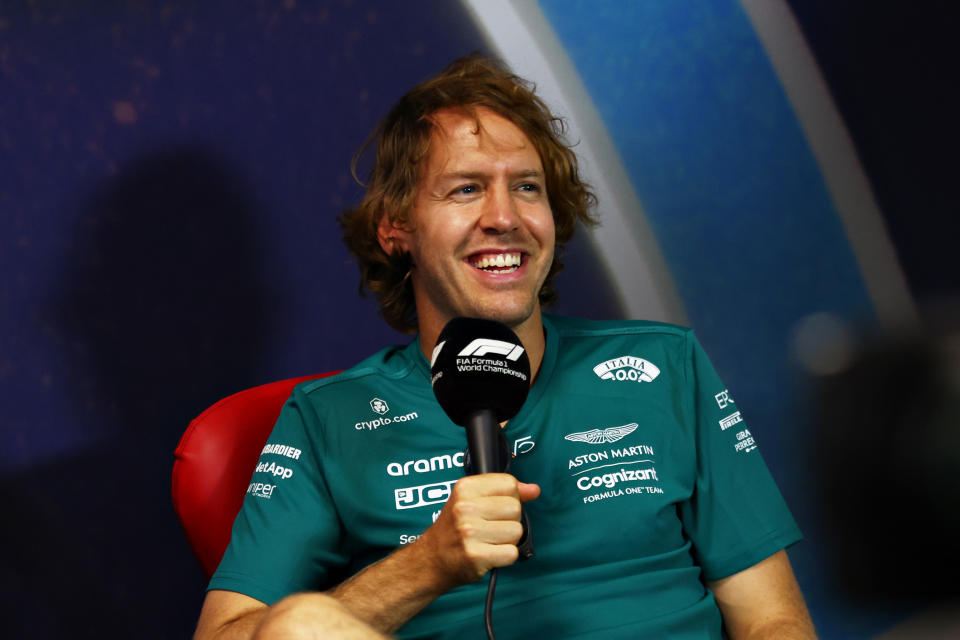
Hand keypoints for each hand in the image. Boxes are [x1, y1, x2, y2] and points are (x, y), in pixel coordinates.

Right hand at [415, 473, 539, 588]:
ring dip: (508, 540)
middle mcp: (465, 507)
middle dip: (509, 520)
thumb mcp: (472, 499)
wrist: (432, 559)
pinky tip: (490, 554)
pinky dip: (505, 556)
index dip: (509, 497)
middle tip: (491, 527)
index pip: (509, 483)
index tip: (496, 507)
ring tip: (489, 541)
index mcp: (465, 488)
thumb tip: (534, 490)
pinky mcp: (475, 555)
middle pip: (515, 508)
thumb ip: (504, 491)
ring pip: (517, 531)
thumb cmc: (454, 528)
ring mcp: (469, 532)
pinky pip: (512, 553)